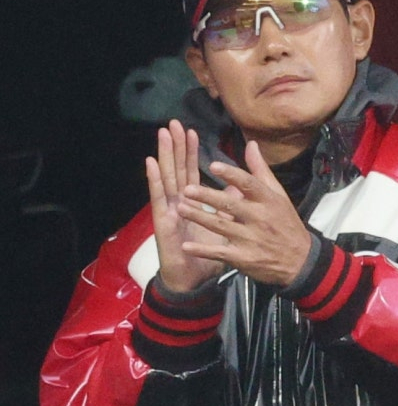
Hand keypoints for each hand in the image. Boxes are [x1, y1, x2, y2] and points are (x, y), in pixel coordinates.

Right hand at [146, 119, 237, 291]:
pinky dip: (154, 180)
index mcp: (193, 204)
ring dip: (164, 155)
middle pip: (177, 170)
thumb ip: (228, 207)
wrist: (194, 282)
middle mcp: (178, 204)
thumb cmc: (205, 257)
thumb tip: (239, 189)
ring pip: (166, 178)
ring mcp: (169, 211)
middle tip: (174, 123)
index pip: (191, 173)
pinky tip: (151, 163)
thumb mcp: (224, 229)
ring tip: (163, 134)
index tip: (193, 132)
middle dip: (176, 147)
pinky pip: (158, 199)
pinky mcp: (163, 222)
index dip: (191, 153)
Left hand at [176, 140, 312, 286]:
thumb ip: (261, 170)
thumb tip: (251, 144)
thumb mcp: (279, 195)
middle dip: (208, 197)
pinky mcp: (244, 258)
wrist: (300, 261)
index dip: (231, 174)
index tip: (213, 166)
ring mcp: (250, 240)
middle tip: (186, 189)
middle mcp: (259, 218)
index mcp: (267, 200)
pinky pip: (220, 253)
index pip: (248, 184)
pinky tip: (186, 246)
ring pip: (221, 226)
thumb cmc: (286, 224)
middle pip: (230, 205)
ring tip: (179, 208)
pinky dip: (203, 250)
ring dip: (199, 217)